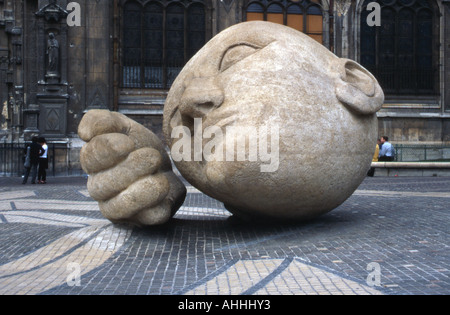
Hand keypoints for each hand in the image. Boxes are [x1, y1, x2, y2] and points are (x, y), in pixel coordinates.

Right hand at [78, 109, 185, 225]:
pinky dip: (158, 204)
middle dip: (129, 169)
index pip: (90, 159)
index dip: (107, 150)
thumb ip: (102, 121)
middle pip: (101, 186)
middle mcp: (101, 189)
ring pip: (118, 208)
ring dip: (141, 192)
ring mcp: (119, 208)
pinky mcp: (144, 218)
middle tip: (153, 156)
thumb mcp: (123, 126)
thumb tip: (85, 132)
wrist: (167, 167)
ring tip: (160, 177)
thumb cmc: (139, 146)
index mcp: (94, 163)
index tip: (128, 142)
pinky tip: (166, 187)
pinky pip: (147, 218)